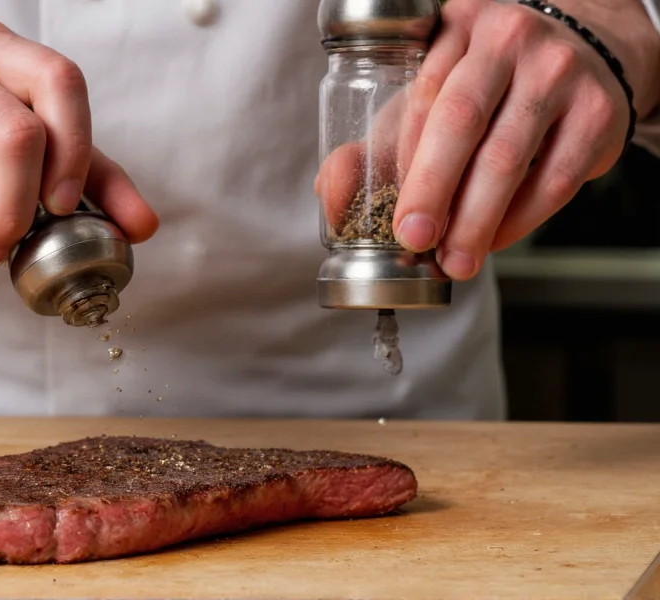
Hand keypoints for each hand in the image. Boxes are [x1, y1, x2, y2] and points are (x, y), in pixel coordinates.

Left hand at [320, 0, 659, 280]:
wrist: (583, 53)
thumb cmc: (487, 84)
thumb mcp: (426, 95)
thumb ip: (378, 141)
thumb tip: (329, 193)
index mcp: (456, 28)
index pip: (422, 95)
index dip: (405, 161)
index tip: (391, 214)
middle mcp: (509, 40)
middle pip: (461, 121)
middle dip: (432, 189)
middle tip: (414, 240)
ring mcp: (560, 72)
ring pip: (509, 157)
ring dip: (475, 221)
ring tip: (454, 261)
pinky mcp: (598, 113)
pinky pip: (554, 180)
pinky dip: (519, 221)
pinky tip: (493, 242)